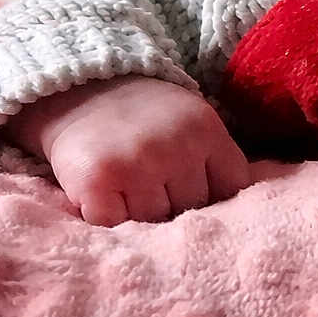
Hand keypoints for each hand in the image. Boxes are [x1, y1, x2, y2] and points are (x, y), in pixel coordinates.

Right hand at [5, 76, 251, 225]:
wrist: (83, 92)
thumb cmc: (146, 117)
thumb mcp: (194, 122)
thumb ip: (215, 159)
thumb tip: (234, 210)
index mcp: (207, 131)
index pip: (233, 187)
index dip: (219, 198)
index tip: (201, 195)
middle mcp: (176, 147)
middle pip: (193, 208)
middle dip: (177, 204)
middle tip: (155, 183)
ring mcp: (137, 164)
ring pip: (155, 221)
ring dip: (141, 213)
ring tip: (129, 186)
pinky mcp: (97, 182)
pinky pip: (115, 225)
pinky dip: (108, 218)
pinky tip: (106, 194)